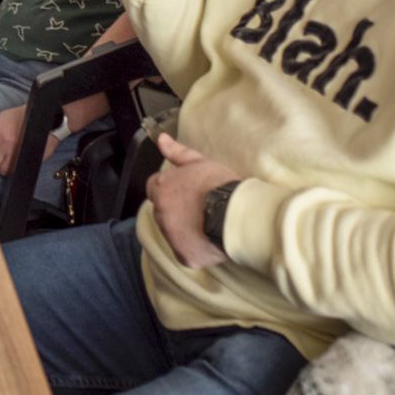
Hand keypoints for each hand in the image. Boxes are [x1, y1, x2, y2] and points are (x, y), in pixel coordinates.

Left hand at [0, 104, 58, 175]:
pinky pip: (16, 171)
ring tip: (13, 154)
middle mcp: (3, 142)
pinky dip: (16, 168)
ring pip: (4, 171)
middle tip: (2, 154)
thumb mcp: (0, 120)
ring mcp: (15, 151)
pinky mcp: (26, 158)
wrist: (43, 117)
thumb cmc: (20, 118)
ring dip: (6, 166)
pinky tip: (19, 157)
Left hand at [145, 133, 238, 269]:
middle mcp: (160, 213)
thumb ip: (177, 153)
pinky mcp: (184, 254)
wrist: (239, 213)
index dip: (172, 189)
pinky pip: (185, 252)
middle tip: (201, 208)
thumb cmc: (221, 186)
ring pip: (172, 232)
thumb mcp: (200, 162)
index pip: (155, 188)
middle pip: (163, 211)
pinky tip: (210, 239)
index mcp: (162, 189)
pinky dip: (195, 248)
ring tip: (209, 223)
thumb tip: (161, 140)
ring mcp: (171, 236)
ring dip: (185, 229)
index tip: (188, 192)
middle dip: (177, 209)